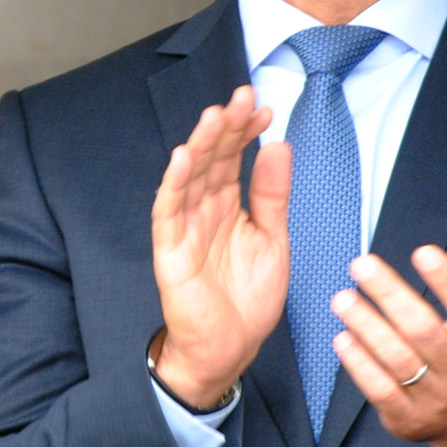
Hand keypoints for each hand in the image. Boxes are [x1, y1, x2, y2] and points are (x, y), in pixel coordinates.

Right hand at [150, 85, 289, 408]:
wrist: (230, 348)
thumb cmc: (247, 299)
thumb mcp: (273, 239)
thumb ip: (272, 195)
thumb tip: (278, 146)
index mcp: (229, 206)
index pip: (234, 158)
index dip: (246, 131)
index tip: (264, 108)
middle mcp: (204, 210)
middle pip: (212, 159)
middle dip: (226, 127)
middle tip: (242, 97)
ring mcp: (185, 227)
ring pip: (190, 177)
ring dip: (200, 145)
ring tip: (215, 116)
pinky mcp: (170, 250)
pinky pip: (168, 212)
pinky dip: (174, 184)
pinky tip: (182, 158)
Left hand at [330, 224, 446, 446]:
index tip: (424, 251)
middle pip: (423, 332)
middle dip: (391, 295)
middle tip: (362, 263)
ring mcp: (434, 398)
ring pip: (397, 360)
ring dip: (366, 326)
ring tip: (343, 298)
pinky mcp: (407, 418)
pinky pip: (380, 391)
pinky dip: (359, 364)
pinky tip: (343, 337)